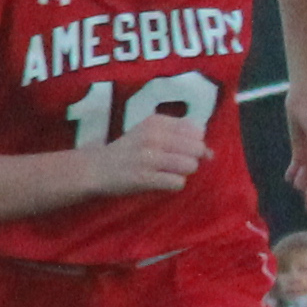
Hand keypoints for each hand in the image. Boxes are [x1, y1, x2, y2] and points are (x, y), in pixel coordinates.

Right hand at [77, 105, 210, 200]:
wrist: (94, 169)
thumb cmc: (128, 151)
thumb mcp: (150, 133)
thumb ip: (180, 137)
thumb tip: (211, 154)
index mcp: (155, 122)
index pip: (196, 130)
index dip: (192, 142)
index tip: (176, 148)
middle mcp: (152, 137)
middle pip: (197, 148)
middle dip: (190, 158)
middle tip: (173, 163)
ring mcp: (148, 158)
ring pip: (190, 165)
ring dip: (182, 172)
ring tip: (166, 172)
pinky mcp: (144, 178)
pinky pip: (177, 182)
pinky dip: (173, 184)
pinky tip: (159, 182)